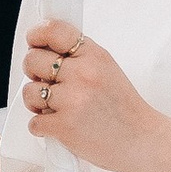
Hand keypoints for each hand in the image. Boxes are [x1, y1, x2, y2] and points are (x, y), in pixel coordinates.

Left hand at [19, 20, 157, 171]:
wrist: (141, 141)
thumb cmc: (122, 108)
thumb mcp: (107, 69)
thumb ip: (79, 57)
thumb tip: (43, 50)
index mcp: (94, 56)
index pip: (55, 31)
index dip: (37, 34)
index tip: (33, 42)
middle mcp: (83, 73)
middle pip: (33, 60)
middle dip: (34, 73)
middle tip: (45, 83)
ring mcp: (73, 99)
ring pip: (29, 91)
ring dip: (36, 103)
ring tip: (54, 109)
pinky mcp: (64, 126)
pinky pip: (34, 122)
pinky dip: (42, 128)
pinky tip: (59, 126)